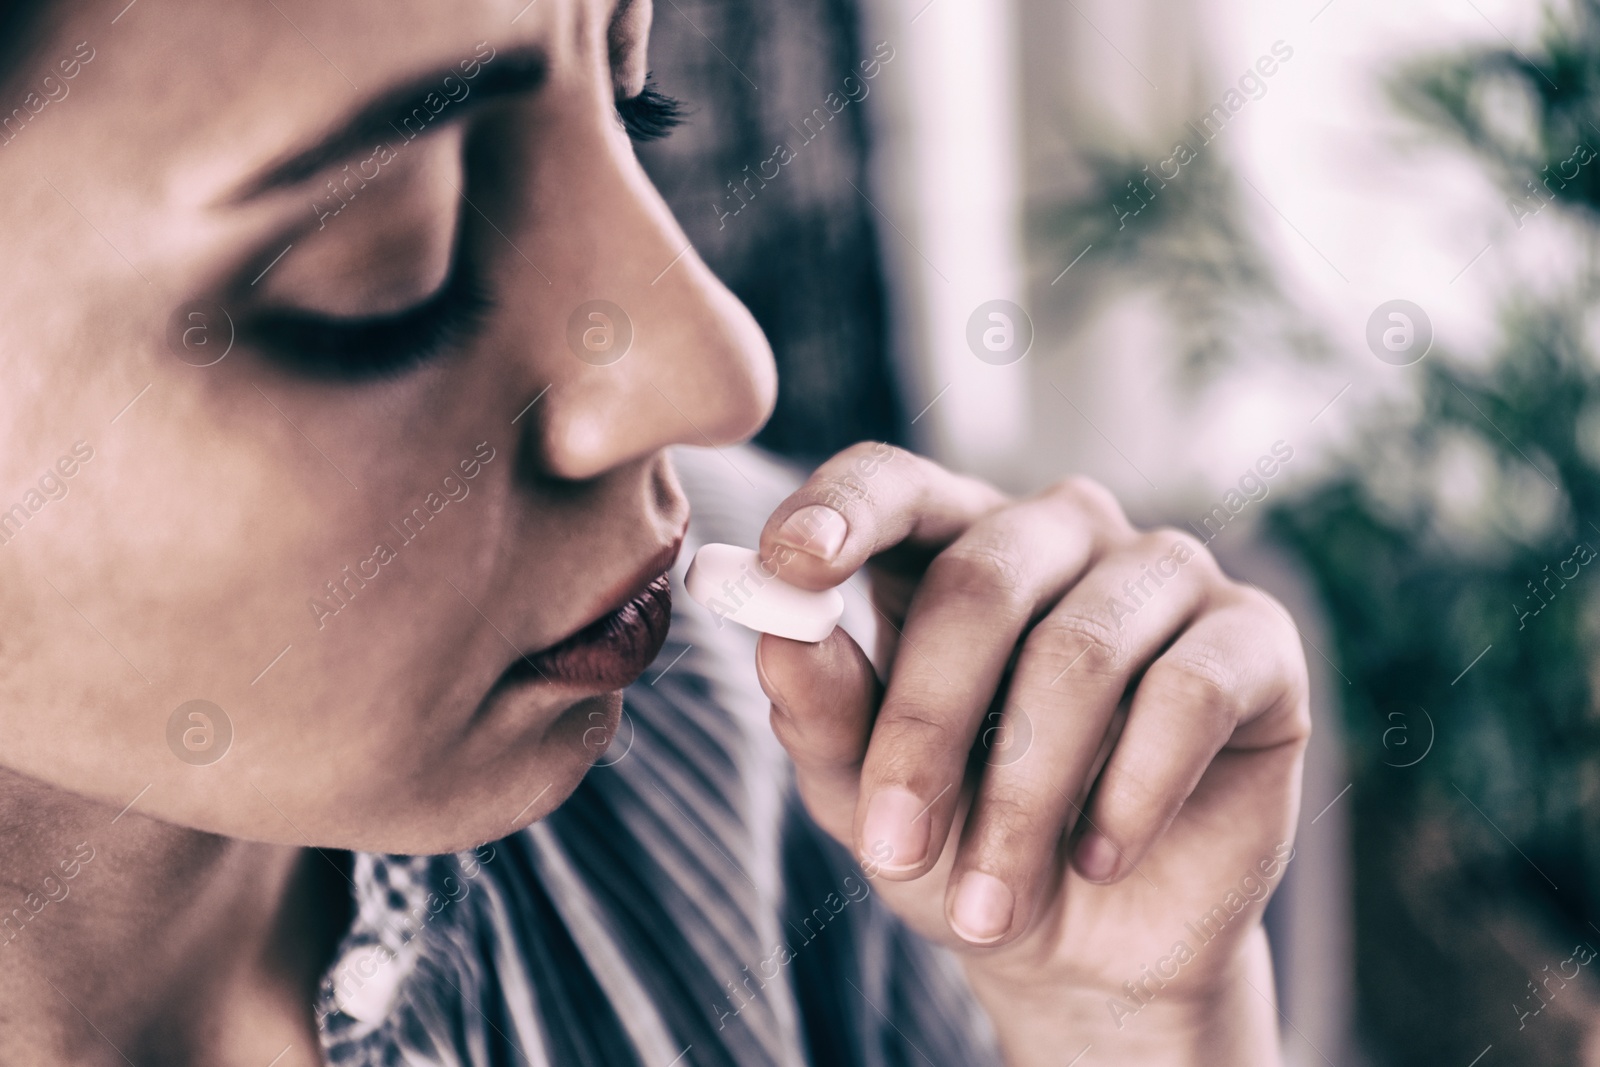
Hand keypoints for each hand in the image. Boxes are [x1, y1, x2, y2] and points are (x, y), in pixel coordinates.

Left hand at [754, 444, 1309, 1064]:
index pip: (892, 482)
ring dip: (1024, 799)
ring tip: (990, 903)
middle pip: (981, 578)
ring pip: (1079, 652)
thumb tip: (779, 634)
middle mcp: (1058, 532)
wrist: (1090, 948)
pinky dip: (1131, 795)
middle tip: (892, 847)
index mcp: (948, 543)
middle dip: (924, 728)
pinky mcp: (1255, 638)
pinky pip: (1187, 693)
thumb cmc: (960, 842)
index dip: (840, 511)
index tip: (789, 564)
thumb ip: (822, 709)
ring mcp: (1163, 572)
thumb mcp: (867, 795)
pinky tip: (1100, 859)